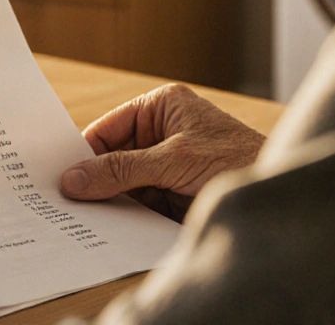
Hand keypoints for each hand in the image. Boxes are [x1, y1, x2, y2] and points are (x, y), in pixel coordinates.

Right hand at [59, 83, 265, 221]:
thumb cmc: (236, 159)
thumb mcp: (173, 160)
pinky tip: (106, 227)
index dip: (83, 151)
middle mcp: (162, 132)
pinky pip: (139, 203)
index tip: (58, 173)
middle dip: (94, 178)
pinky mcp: (174, 193)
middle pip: (113, 157)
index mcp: (162, 107)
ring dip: (109, 200)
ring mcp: (167, 164)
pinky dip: (125, 215)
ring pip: (124, 183)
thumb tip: (75, 178)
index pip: (109, 127)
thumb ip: (122, 169)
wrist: (277, 191)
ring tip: (79, 216)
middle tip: (63, 199)